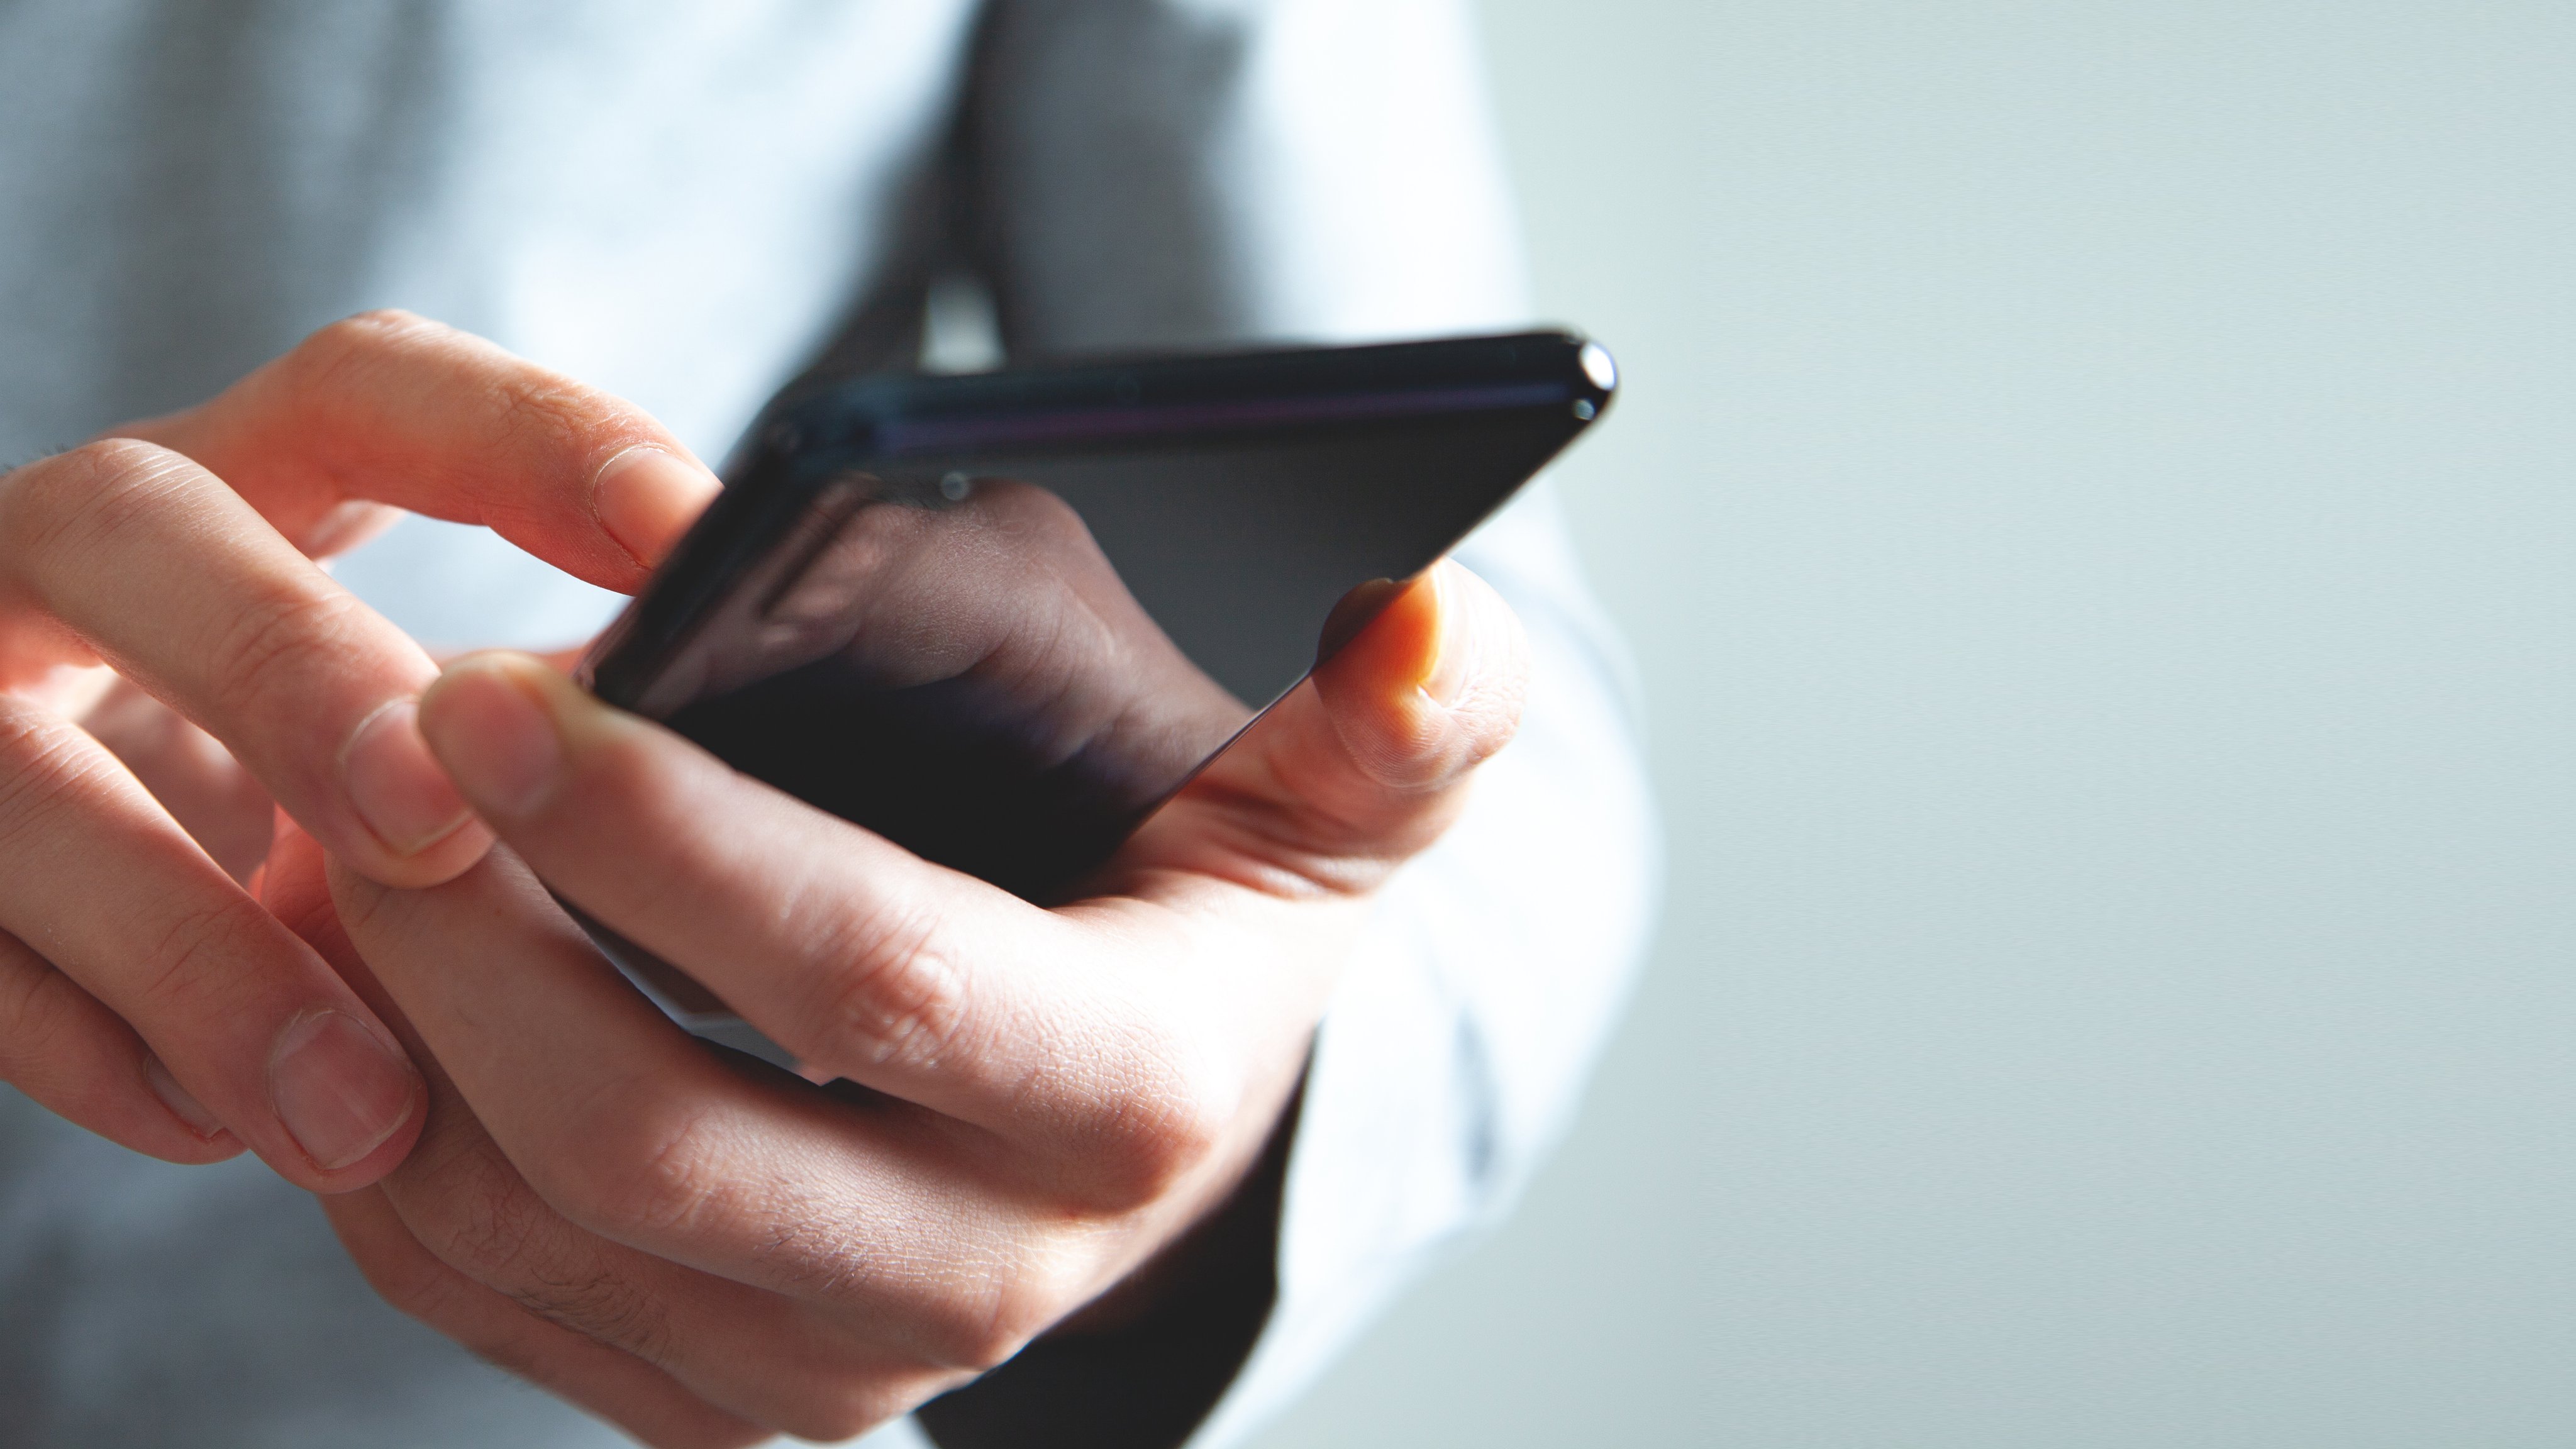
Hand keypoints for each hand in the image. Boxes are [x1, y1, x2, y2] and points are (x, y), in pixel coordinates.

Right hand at [0, 311, 716, 1189]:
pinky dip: (100, 1052)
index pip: (376, 387)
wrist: (42, 853)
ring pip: (21, 782)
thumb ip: (535, 717)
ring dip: (198, 949)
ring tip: (362, 1104)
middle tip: (432, 826)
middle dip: (286, 669)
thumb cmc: (297, 776)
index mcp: (242, 478)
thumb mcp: (404, 701)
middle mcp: (76, 559)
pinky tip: (226, 1132)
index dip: (528, 441)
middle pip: (136, 527)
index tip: (688, 542)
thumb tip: (749, 782)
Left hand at [276, 561, 1527, 1445]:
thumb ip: (1408, 708)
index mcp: (1130, 1097)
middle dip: (476, 941)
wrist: (1162, 1092)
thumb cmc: (1226, 893)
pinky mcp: (735, 1394)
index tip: (498, 692)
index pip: (875, 980)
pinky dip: (387, 1144)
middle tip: (368, 748)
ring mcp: (845, 1364)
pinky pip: (493, 1304)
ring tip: (333, 837)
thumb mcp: (1345, 793)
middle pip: (656, 1141)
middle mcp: (990, 1276)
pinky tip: (362, 982)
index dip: (672, 838)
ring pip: (540, 1233)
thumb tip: (1424, 614)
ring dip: (398, 1033)